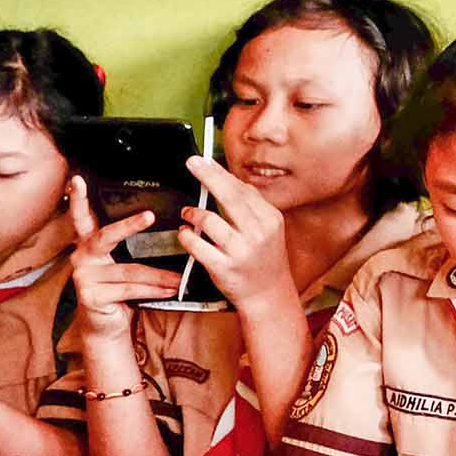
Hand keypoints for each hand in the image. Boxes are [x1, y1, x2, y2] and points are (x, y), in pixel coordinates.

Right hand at [68, 177, 179, 337]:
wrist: (106, 326)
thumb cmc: (119, 292)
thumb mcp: (124, 266)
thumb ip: (133, 249)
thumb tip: (173, 231)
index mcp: (90, 244)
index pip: (82, 218)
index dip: (78, 199)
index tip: (78, 180)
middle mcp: (82, 256)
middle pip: (106, 236)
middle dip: (128, 226)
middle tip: (148, 216)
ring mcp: (84, 276)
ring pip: (129, 271)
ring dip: (159, 276)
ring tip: (179, 279)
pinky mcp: (91, 296)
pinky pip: (129, 289)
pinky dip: (152, 290)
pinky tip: (168, 290)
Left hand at [177, 156, 299, 314]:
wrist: (268, 294)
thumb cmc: (264, 259)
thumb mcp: (268, 229)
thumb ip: (252, 206)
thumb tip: (233, 181)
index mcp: (270, 219)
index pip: (242, 190)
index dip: (220, 173)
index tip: (203, 161)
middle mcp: (258, 233)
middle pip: (230, 197)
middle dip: (208, 177)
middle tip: (192, 163)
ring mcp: (241, 251)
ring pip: (210, 221)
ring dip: (193, 213)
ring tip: (188, 213)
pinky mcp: (224, 267)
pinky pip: (198, 246)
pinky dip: (187, 236)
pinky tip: (185, 233)